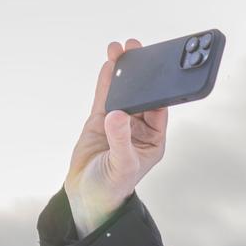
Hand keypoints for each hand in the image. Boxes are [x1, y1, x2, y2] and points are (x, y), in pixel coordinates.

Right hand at [66, 40, 169, 222]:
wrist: (86, 196)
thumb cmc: (111, 188)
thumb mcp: (121, 166)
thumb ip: (120, 140)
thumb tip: (117, 115)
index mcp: (153, 139)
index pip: (159, 108)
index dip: (158, 87)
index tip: (157, 68)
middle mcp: (138, 129)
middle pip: (141, 95)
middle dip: (139, 73)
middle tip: (136, 50)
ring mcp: (119, 123)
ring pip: (122, 92)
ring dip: (122, 72)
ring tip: (119, 50)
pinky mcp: (100, 121)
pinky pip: (105, 96)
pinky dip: (106, 80)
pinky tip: (109, 64)